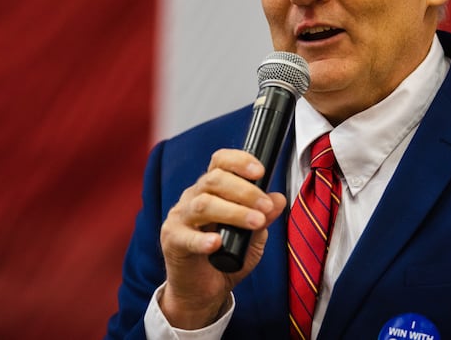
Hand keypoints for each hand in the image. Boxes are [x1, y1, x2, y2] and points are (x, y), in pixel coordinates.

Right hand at [158, 148, 286, 328]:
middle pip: (214, 180)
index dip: (239, 161)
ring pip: (203, 204)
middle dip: (245, 191)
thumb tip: (278, 199)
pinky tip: (217, 243)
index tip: (261, 171)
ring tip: (256, 222)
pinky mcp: (172, 241)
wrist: (204, 290)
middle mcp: (193, 196)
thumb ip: (264, 217)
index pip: (220, 162)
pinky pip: (186, 237)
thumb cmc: (227, 256)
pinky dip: (202, 239)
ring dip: (234, 212)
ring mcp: (180, 217)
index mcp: (211, 188)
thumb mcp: (253, 237)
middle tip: (265, 207)